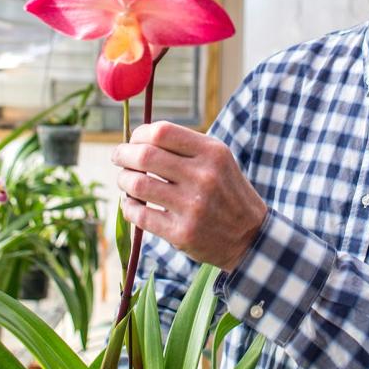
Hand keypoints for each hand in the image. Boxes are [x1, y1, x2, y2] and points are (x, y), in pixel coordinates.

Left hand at [113, 121, 266, 271]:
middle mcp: (204, 177)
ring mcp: (193, 206)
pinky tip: (131, 204)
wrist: (250, 236)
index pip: (162, 132)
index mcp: (213, 153)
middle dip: (123, 155)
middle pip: (145, 156)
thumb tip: (138, 139)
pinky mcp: (182, 233)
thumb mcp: (219, 161)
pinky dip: (128, 207)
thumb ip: (185, 147)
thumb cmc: (226, 192)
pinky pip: (140, 215)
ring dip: (124, 181)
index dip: (139, 134)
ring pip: (138, 185)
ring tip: (126, 181)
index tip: (134, 141)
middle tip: (118, 158)